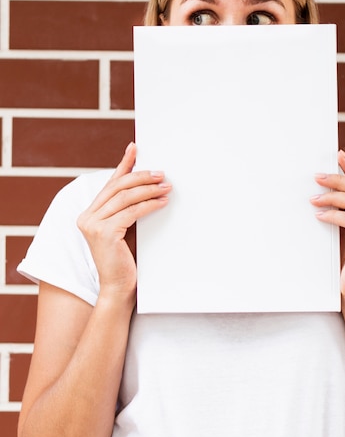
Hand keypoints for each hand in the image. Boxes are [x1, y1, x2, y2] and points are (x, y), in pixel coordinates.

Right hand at [77, 142, 170, 303]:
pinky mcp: (104, 233)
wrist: (119, 288)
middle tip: (161, 173)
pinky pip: (131, 212)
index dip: (124, 164)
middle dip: (141, 176)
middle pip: (117, 187)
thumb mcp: (126, 229)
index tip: (135, 148)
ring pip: (125, 197)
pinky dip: (149, 205)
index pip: (110, 183)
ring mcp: (93, 225)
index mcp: (89, 214)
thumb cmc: (125, 260)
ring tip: (166, 186)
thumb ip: (129, 210)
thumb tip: (150, 186)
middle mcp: (87, 217)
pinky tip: (162, 202)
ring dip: (148, 189)